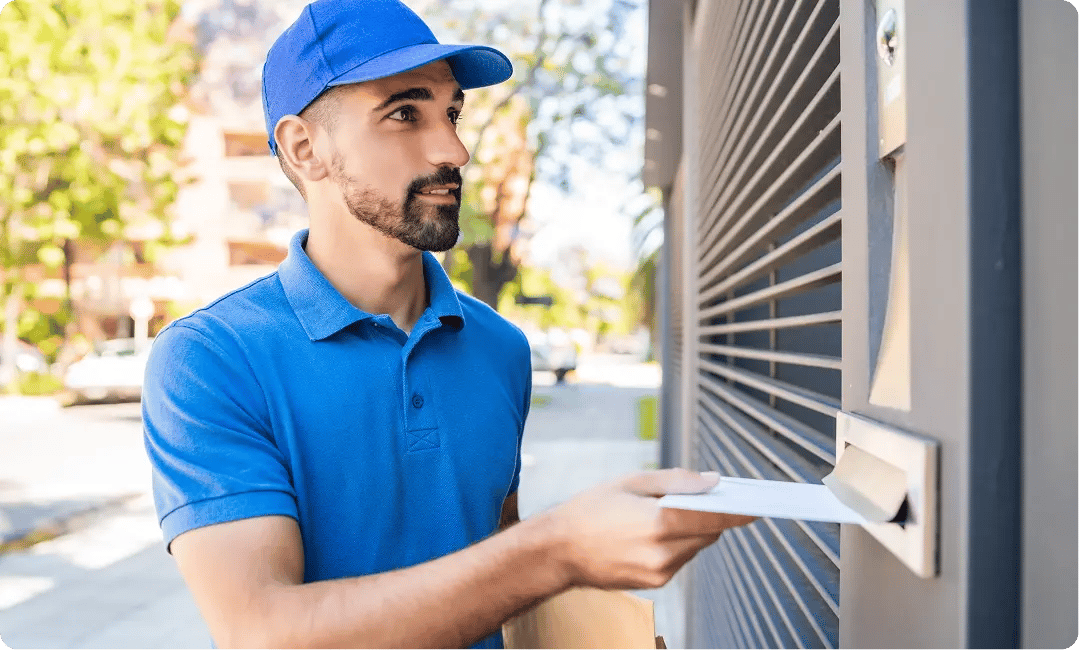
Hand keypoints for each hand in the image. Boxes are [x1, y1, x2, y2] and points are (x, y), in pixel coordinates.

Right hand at [540, 468, 756, 589]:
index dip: (738, 510)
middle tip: (706, 495)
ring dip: (692, 528)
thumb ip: (677, 480)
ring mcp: (659, 572)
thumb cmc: (589, 511)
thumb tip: (712, 481)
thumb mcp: (631, 482)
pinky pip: (680, 557)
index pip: (714, 518)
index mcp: (658, 525)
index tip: (757, 504)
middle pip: (709, 533)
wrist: (558, 551)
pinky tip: (655, 529)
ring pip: (695, 546)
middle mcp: (663, 554)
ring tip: (668, 510)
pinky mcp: (655, 582)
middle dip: (710, 514)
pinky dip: (677, 542)